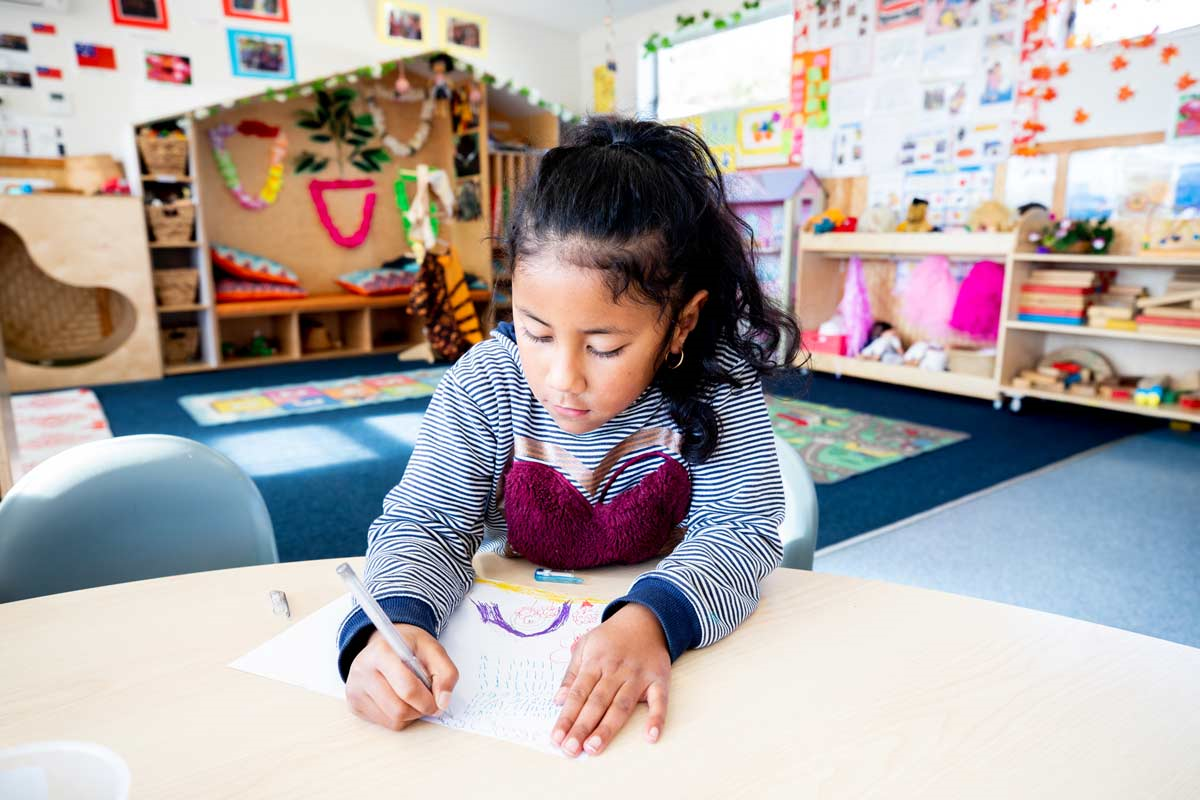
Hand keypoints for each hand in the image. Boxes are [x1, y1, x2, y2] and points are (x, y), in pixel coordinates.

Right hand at [345, 623, 458, 730]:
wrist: (386, 643)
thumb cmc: (409, 647)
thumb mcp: (434, 650)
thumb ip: (446, 673)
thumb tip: (442, 702)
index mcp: (382, 651)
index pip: (407, 689)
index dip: (428, 701)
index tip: (438, 701)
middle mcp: (362, 670)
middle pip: (399, 710)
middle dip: (420, 709)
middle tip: (427, 699)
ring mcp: (355, 689)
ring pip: (393, 720)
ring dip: (411, 714)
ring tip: (412, 696)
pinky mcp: (354, 704)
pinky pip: (384, 724)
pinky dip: (398, 717)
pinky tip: (399, 699)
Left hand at [551, 604, 670, 756]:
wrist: (645, 618)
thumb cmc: (611, 637)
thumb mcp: (585, 646)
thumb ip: (572, 674)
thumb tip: (558, 700)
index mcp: (595, 662)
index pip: (578, 693)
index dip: (566, 716)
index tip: (556, 737)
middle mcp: (616, 670)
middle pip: (596, 702)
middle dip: (582, 727)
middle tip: (570, 749)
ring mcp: (638, 676)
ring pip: (621, 705)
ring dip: (607, 727)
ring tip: (594, 747)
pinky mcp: (659, 679)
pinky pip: (660, 701)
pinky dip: (657, 718)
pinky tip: (650, 736)